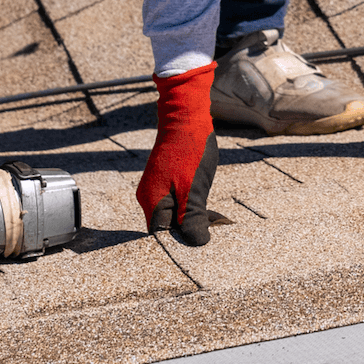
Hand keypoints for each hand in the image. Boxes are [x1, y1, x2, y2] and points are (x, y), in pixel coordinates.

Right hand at [136, 63, 218, 242]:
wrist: (185, 115)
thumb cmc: (189, 150)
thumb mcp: (194, 188)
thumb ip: (192, 218)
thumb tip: (196, 244)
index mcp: (151, 203)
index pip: (161, 238)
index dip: (180, 245)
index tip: (200, 249)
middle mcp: (149, 198)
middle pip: (166, 227)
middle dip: (187, 232)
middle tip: (212, 233)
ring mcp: (156, 187)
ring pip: (173, 214)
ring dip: (192, 219)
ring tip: (214, 222)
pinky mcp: (165, 180)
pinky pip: (176, 201)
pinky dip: (190, 206)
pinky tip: (207, 208)